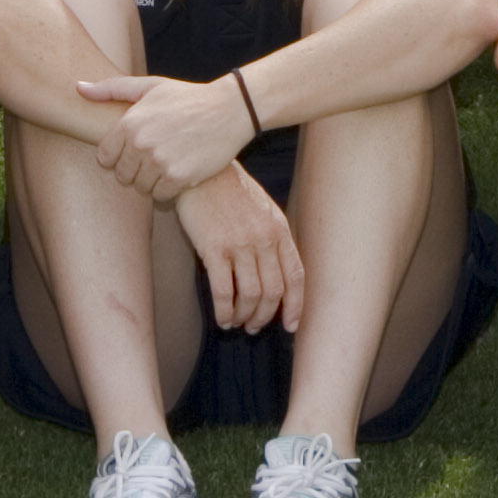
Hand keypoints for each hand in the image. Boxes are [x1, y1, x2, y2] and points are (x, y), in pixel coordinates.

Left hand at [79, 71, 254, 202]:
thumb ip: (111, 89)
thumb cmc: (187, 97)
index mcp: (129, 123)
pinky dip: (169, 189)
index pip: (104, 157)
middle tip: (156, 156)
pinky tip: (180, 172)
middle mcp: (141, 144)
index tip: (135, 151)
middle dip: (136, 170)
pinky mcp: (179, 178)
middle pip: (122, 175)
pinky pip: (161, 196)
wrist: (230, 109)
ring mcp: (160, 162)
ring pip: (142, 188)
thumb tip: (77, 87)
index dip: (118, 157)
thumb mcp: (150, 86)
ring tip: (169, 162)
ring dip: (153, 180)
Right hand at [175, 163, 304, 333]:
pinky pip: (223, 291)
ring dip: (244, 316)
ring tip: (237, 323)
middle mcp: (264, 239)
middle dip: (265, 316)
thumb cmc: (231, 191)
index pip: (295, 276)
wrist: (202, 170)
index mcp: (279, 229)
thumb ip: (273, 238)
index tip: (289, 325)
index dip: (295, 305)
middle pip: (274, 291)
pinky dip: (225, 311)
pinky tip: (221, 318)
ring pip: (250, 295)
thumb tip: (277, 273)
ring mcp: (239, 244)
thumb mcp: (264, 210)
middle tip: (254, 327)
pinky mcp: (213, 249)